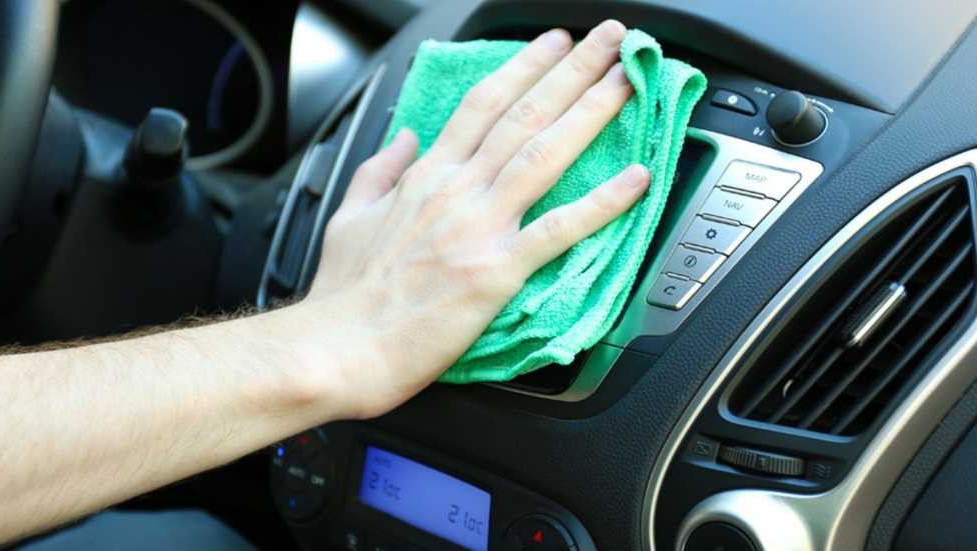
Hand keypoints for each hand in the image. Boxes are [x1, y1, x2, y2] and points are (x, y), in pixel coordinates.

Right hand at [304, 20, 649, 418]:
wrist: (340, 348)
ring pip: (545, 154)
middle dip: (573, 70)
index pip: (483, 104)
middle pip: (524, 114)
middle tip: (611, 39)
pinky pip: (559, 229)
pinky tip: (636, 179)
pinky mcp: (496, 271)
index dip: (524, 67)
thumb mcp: (348, 216)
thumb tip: (404, 138)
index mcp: (425, 177)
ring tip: (625, 81)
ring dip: (591, 112)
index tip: (554, 43)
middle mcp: (457, 191)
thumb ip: (380, 171)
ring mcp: (479, 228)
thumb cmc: (343, 295)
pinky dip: (601, 203)